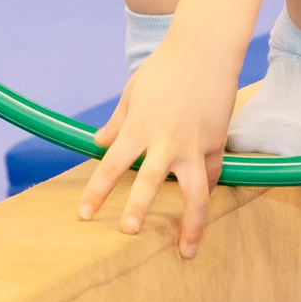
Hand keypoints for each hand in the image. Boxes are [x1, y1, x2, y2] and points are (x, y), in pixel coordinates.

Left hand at [77, 31, 235, 258]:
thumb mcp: (132, 94)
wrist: (205, 50)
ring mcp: (195, 145)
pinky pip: (211, 176)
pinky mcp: (217, 143)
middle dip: (139, 209)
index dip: (96, 193)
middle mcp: (166, 141)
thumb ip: (116, 124)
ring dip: (191, 224)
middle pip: (150, 182)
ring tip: (187, 251)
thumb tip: (99, 145)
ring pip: (195, 193)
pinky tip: (200, 208)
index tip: (84, 215)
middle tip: (128, 233)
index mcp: (139, 128)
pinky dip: (205, 192)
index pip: (111, 166)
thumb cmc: (163, 69)